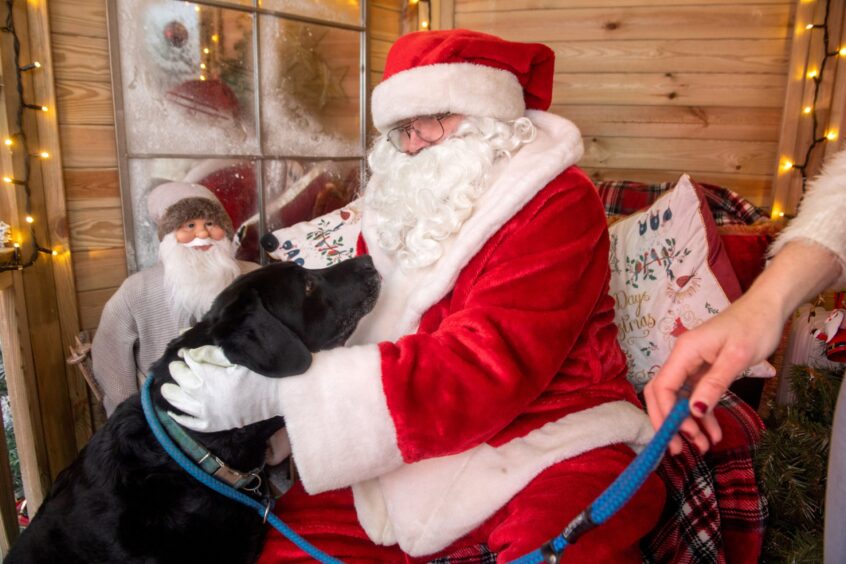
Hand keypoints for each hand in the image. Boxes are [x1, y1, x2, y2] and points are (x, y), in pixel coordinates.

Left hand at [161, 345, 286, 431]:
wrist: (280, 394)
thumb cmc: (261, 372)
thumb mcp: (237, 358)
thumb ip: (211, 354)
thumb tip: (189, 352)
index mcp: (209, 376)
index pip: (189, 363)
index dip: (185, 356)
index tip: (184, 352)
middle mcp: (204, 396)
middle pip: (181, 382)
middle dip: (177, 372)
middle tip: (176, 367)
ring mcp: (208, 413)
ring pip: (180, 403)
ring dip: (171, 394)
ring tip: (166, 388)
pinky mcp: (214, 424)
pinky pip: (191, 423)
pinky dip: (180, 418)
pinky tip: (172, 412)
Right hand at [644, 291, 783, 454]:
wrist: (767, 310)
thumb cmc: (754, 327)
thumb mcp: (736, 358)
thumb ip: (714, 384)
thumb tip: (694, 411)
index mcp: (684, 352)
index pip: (661, 386)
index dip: (664, 413)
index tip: (679, 436)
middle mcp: (682, 359)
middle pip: (661, 394)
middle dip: (669, 423)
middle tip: (682, 450)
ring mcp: (691, 365)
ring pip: (678, 399)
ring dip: (687, 423)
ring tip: (703, 446)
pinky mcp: (703, 370)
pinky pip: (695, 396)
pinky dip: (702, 415)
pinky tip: (713, 432)